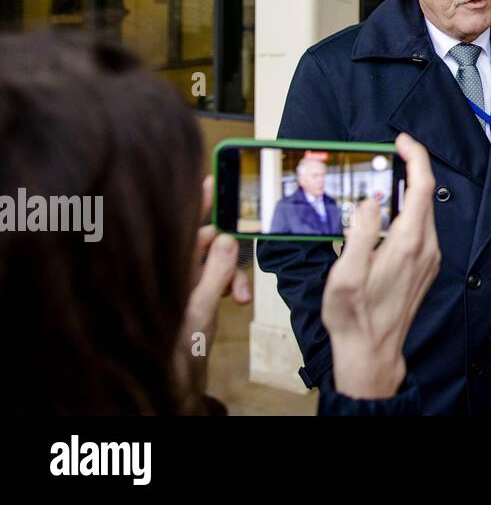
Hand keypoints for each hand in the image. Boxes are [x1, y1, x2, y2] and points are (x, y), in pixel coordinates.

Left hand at [176, 174, 252, 406]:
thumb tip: (227, 238)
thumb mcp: (200, 313)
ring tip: (240, 298)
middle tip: (239, 272)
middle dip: (227, 252)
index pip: (180, 229)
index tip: (209, 181)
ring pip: (213, 264)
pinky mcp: (190, 300)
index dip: (194, 203)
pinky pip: (214, 281)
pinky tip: (235, 300)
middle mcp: (170, 277)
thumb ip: (215, 273)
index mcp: (165, 274)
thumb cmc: (174, 359)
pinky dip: (228, 287)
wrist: (171, 393)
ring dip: (232, 275)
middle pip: (203, 244)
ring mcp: (180, 289)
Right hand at [322, 133, 440, 398]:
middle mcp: (426, 248)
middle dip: (409, 170)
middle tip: (385, 156)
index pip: (422, 186)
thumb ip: (359, 233)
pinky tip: (386, 217)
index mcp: (409, 243)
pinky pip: (421, 230)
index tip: (402, 141)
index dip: (415, 157)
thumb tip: (371, 201)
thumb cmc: (355, 318)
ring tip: (381, 183)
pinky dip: (407, 213)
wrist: (372, 353)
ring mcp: (429, 259)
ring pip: (423, 213)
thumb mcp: (346, 274)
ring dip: (406, 193)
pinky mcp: (425, 268)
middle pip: (425, 195)